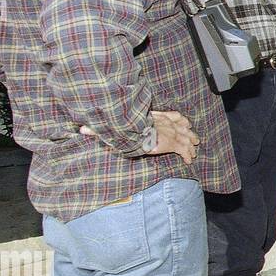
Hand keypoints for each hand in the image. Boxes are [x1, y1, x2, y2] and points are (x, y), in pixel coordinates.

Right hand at [80, 109, 199, 162]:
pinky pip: (184, 149)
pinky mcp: (172, 142)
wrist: (132, 131)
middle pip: (183, 126)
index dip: (179, 120)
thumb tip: (80, 129)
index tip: (184, 123)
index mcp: (156, 116)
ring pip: (187, 138)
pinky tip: (189, 161)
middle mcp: (166, 123)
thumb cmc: (123, 126)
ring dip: (191, 145)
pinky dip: (187, 155)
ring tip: (194, 151)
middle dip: (189, 133)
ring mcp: (171, 132)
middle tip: (195, 139)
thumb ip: (100, 128)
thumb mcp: (115, 125)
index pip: (173, 115)